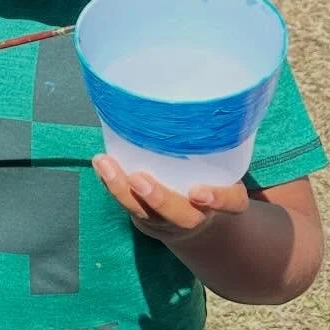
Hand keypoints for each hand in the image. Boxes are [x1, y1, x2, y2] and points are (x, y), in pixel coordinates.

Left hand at [93, 155, 248, 245]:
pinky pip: (125, 202)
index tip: (198, 192)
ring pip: (143, 211)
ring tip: (106, 164)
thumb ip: (222, 148)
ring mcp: (166, 219)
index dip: (216, 199)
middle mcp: (196, 216)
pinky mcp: (143, 215)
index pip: (229, 202)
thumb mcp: (228, 169)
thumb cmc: (215, 180)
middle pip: (178, 215)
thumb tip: (209, 110)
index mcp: (227, 203)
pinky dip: (110, 183)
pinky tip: (100, 164)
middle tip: (138, 180)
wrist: (195, 216)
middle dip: (158, 199)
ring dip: (121, 188)